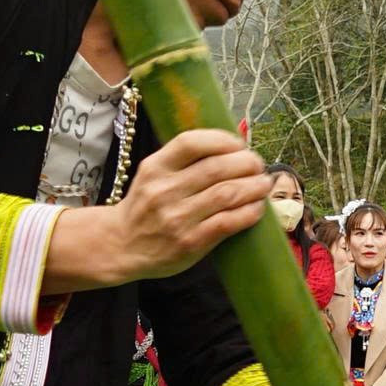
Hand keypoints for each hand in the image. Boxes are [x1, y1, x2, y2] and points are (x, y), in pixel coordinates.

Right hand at [50, 129, 272, 289]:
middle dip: (246, 163)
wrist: (120, 245)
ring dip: (254, 187)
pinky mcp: (190, 242)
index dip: (222, 140)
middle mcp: (164, 190)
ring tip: (264, 184)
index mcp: (155, 167)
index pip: (191, 142)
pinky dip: (249, 212)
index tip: (239, 144)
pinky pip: (228, 222)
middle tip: (258, 165)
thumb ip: (183, 161)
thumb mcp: (152, 175)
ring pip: (227, 194)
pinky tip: (257, 208)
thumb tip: (231, 148)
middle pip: (216, 168)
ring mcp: (177, 218)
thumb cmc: (145, 207)